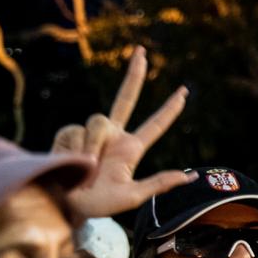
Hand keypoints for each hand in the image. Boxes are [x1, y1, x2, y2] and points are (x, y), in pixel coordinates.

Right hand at [52, 46, 196, 218]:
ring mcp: (91, 133)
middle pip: (126, 98)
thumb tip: (191, 176)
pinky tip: (70, 164)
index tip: (184, 93)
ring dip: (92, 148)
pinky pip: (75, 132)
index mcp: (132, 149)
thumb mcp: (132, 196)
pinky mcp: (70, 133)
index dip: (170, 109)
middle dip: (134, 75)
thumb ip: (159, 184)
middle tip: (142, 51)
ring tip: (87, 172)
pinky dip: (75, 150)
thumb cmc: (99, 205)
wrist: (66, 206)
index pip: (156, 125)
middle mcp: (113, 136)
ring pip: (97, 122)